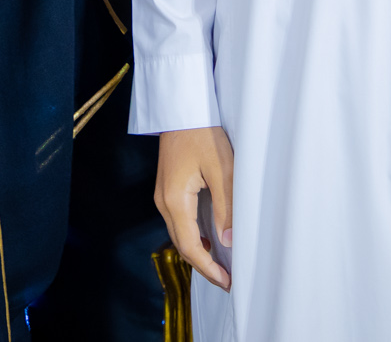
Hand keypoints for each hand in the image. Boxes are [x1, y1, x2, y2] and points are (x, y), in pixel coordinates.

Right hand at [155, 125, 234, 290]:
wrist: (183, 109)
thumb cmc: (203, 134)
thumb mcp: (222, 170)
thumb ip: (225, 208)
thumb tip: (227, 242)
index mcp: (175, 201)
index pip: (191, 246)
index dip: (208, 269)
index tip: (227, 282)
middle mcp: (163, 202)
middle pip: (181, 245)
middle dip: (203, 266)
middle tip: (226, 280)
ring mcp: (162, 195)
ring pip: (178, 234)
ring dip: (198, 252)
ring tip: (220, 265)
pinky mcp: (167, 188)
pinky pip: (178, 221)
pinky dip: (192, 236)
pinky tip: (208, 239)